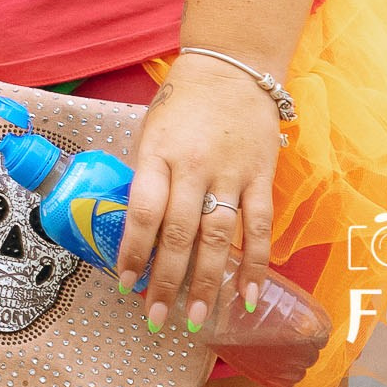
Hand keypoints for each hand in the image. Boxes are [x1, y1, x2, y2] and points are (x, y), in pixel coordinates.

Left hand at [115, 56, 281, 335]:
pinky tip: (248, 295)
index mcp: (157, 153)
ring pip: (218, 237)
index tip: (125, 283)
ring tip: (199, 317)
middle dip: (167, 281)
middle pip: (179, 233)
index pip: (143, 210)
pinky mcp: (261, 177)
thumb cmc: (180, 104)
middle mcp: (193, 166)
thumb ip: (146, 177)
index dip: (133, 250)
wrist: (230, 69)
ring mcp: (230, 173)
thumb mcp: (150, 132)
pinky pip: (259, 228)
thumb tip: (136, 230)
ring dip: (208, 282)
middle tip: (157, 318)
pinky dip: (254, 264)